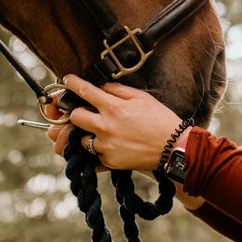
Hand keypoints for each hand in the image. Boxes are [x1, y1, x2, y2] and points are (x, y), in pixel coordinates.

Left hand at [43, 75, 181, 172]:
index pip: (84, 91)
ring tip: (102, 132)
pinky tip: (111, 145)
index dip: (72, 83)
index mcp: (113, 107)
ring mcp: (106, 146)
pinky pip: (94, 155)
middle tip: (84, 111)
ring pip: (80, 138)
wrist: (174, 148)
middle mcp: (106, 127)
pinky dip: (98, 149)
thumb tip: (100, 86)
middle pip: (74, 116)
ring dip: (86, 133)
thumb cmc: (160, 119)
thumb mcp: (141, 97)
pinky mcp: (109, 161)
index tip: (67, 80)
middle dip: (76, 112)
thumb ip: (117, 89)